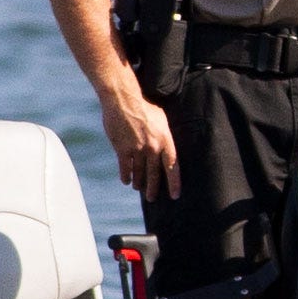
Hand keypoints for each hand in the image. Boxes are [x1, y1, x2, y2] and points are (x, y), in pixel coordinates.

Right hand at [97, 77, 179, 196]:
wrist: (123, 100)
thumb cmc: (144, 106)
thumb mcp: (161, 119)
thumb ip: (164, 135)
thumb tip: (166, 148)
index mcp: (165, 139)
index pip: (173, 166)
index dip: (174, 182)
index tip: (175, 195)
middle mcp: (153, 146)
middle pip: (155, 173)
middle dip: (153, 188)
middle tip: (152, 198)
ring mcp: (137, 148)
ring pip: (139, 173)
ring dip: (139, 183)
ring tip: (139, 188)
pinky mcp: (122, 149)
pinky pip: (125, 168)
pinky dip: (126, 176)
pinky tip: (126, 180)